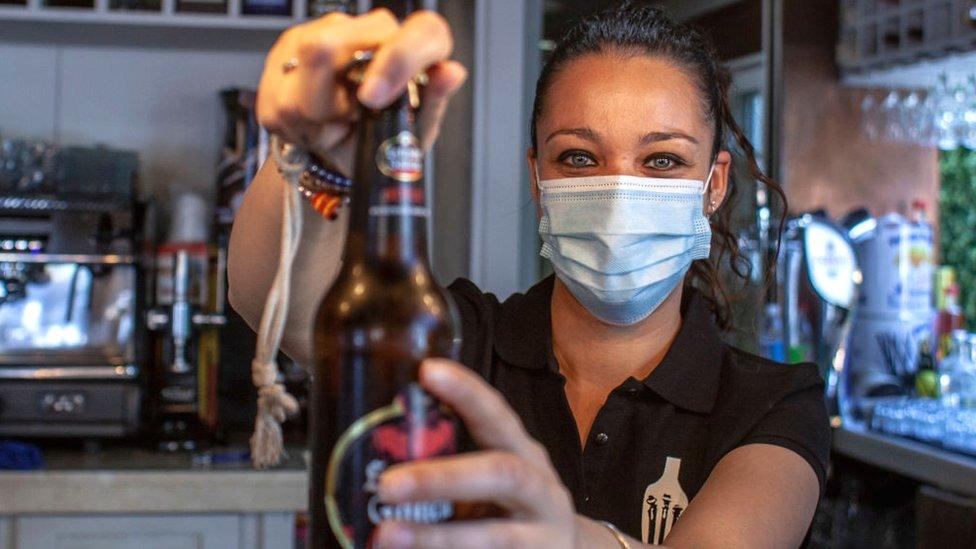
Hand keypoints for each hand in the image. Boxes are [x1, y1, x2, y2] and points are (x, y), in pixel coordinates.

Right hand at [256, 9, 466, 174]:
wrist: (341, 158)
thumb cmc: (383, 142)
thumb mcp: (412, 134)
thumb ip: (433, 102)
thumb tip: (452, 72)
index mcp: (408, 42)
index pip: (417, 30)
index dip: (395, 59)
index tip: (373, 98)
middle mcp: (364, 29)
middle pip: (332, 43)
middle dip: (334, 99)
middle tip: (348, 120)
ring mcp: (317, 37)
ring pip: (301, 68)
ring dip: (314, 111)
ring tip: (331, 124)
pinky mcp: (280, 59)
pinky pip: (279, 95)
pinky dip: (297, 123)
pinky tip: (313, 125)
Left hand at [372, 358, 586, 548]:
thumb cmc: (515, 509)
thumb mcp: (497, 479)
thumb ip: (454, 463)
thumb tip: (383, 449)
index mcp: (525, 456)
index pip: (499, 416)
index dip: (468, 392)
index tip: (428, 371)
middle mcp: (541, 492)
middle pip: (501, 475)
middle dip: (442, 478)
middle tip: (387, 485)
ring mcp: (541, 538)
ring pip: (494, 538)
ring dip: (436, 538)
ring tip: (386, 536)